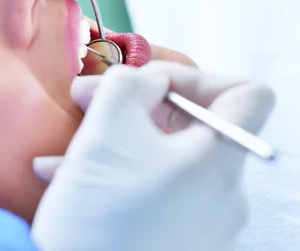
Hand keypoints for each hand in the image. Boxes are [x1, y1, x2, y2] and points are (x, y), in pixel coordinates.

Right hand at [31, 62, 274, 250]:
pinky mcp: (170, 241)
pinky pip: (149, 191)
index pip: (247, 95)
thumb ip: (130, 84)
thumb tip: (146, 81)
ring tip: (65, 145)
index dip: (196, 76)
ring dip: (113, 138)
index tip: (146, 85)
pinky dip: (113, 174)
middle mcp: (221, 196)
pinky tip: (63, 174)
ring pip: (160, 158)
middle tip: (86, 99)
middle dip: (135, 104)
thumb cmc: (99, 215)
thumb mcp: (106, 130)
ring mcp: (198, 224)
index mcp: (218, 162)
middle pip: (193, 124)